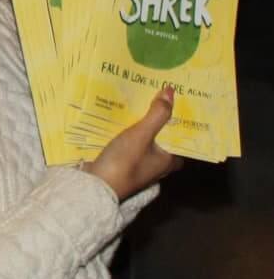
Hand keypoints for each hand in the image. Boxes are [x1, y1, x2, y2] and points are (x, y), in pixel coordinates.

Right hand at [84, 87, 182, 201]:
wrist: (96, 186)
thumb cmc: (124, 162)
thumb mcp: (142, 134)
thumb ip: (157, 114)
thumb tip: (170, 92)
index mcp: (170, 160)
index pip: (182, 138)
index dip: (180, 121)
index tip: (177, 104)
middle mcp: (158, 165)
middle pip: (163, 139)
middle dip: (160, 122)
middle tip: (156, 99)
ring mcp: (140, 167)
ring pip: (146, 142)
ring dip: (143, 127)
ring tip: (139, 105)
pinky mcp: (124, 166)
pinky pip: (131, 146)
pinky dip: (129, 134)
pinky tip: (121, 122)